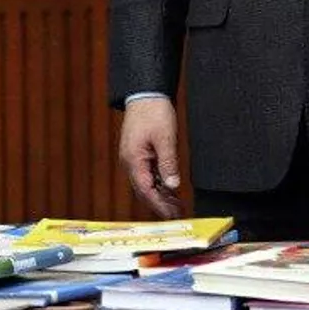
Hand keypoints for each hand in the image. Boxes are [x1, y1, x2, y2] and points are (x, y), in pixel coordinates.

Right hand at [119, 96, 184, 218]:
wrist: (145, 94)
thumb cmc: (153, 112)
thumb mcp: (165, 138)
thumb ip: (168, 163)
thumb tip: (173, 185)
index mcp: (133, 160)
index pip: (146, 190)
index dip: (159, 205)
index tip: (172, 215)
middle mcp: (130, 162)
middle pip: (144, 190)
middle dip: (160, 204)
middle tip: (178, 215)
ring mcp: (133, 159)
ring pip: (146, 184)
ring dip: (160, 195)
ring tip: (177, 206)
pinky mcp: (138, 154)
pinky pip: (147, 174)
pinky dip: (159, 184)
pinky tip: (170, 190)